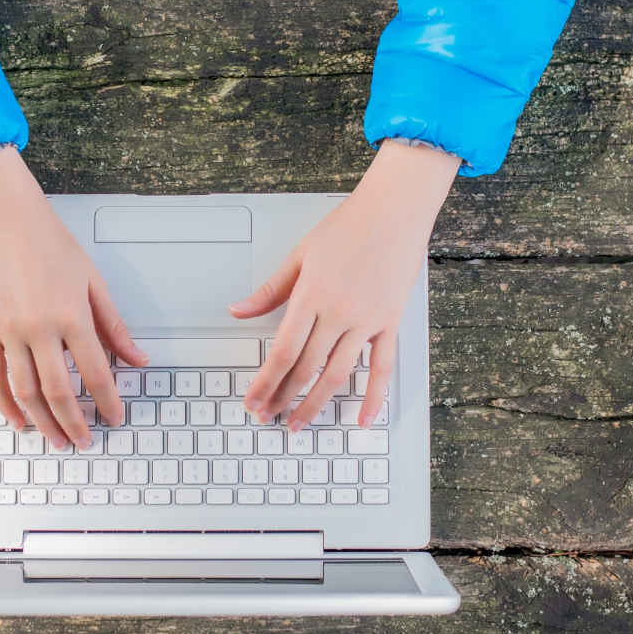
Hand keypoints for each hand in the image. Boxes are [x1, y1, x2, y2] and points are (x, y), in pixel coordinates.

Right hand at [0, 146, 146, 448]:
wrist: (6, 221)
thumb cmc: (51, 245)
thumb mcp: (94, 282)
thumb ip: (114, 326)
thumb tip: (138, 358)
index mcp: (72, 315)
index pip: (95, 372)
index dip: (107, 401)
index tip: (114, 417)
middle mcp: (39, 326)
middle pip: (59, 390)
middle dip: (74, 423)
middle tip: (84, 440)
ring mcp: (9, 330)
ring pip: (25, 390)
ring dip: (42, 421)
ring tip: (55, 438)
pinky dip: (5, 403)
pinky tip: (18, 419)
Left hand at [230, 140, 459, 430]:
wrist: (395, 209)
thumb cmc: (348, 226)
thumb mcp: (301, 255)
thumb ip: (270, 290)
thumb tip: (237, 310)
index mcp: (311, 296)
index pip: (282, 352)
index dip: (265, 383)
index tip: (253, 401)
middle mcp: (339, 313)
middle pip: (306, 369)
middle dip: (283, 398)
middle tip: (268, 418)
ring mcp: (367, 320)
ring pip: (339, 375)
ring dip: (317, 404)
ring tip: (300, 424)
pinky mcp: (390, 322)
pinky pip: (382, 368)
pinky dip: (374, 397)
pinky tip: (364, 420)